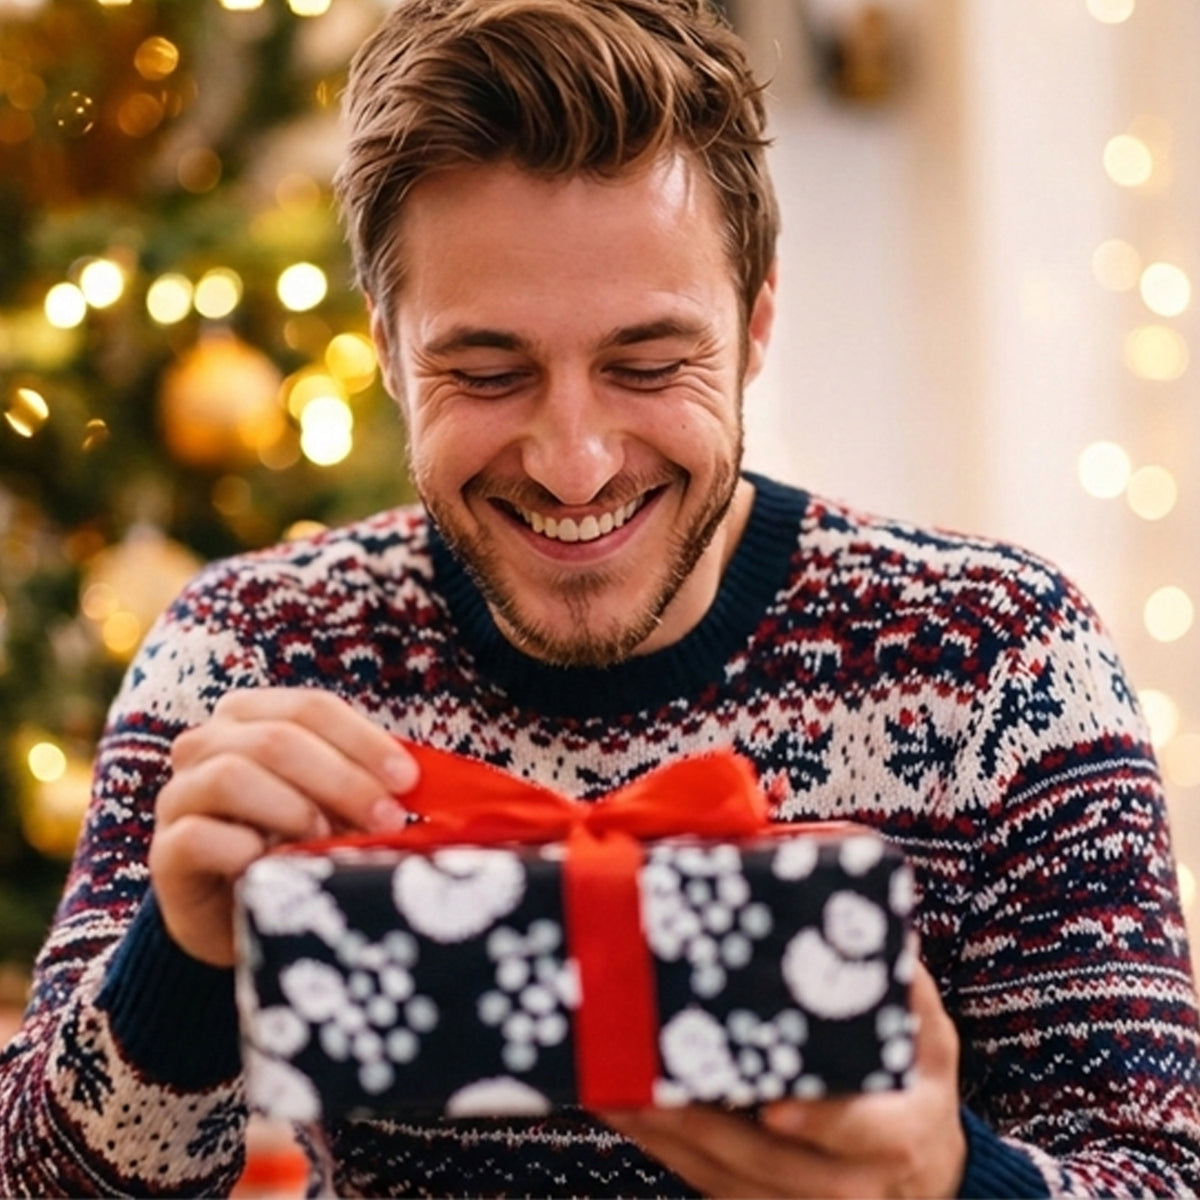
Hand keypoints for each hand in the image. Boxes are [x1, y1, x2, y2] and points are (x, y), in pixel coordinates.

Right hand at [149, 687, 417, 966]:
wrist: (243, 916)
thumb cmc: (298, 846)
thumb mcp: (336, 806)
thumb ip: (364, 782)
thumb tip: (416, 781)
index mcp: (251, 717)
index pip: (311, 708)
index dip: (363, 740)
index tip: (408, 780)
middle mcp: (206, 745)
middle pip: (278, 739)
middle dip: (343, 779)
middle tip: (386, 820)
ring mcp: (179, 797)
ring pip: (232, 776)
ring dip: (294, 808)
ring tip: (327, 840)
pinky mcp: (165, 854)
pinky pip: (197, 837)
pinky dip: (243, 849)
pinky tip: (273, 865)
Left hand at [601, 960, 964, 1198]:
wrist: (919, 1176)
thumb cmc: (916, 1089)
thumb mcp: (929, 1039)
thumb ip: (906, 990)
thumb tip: (876, 925)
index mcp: (899, 1136)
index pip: (864, 1135)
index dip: (822, 1122)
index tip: (776, 1106)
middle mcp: (853, 1185)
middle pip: (771, 1165)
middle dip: (705, 1128)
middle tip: (648, 1083)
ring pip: (728, 1181)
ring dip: (665, 1140)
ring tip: (612, 1091)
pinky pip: (708, 1185)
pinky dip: (665, 1151)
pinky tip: (624, 1112)